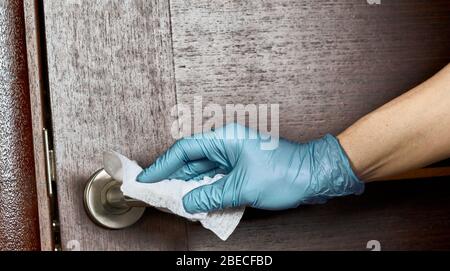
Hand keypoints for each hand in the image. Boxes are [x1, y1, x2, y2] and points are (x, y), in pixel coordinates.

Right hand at [137, 123, 363, 213]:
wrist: (314, 175)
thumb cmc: (285, 173)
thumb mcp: (243, 188)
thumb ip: (212, 195)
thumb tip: (189, 201)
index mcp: (225, 139)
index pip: (185, 149)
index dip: (163, 164)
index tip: (148, 177)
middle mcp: (228, 144)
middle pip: (192, 159)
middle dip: (173, 175)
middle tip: (156, 190)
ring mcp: (235, 155)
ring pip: (204, 168)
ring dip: (189, 183)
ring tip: (172, 198)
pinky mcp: (242, 166)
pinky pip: (216, 175)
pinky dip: (205, 187)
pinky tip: (197, 198)